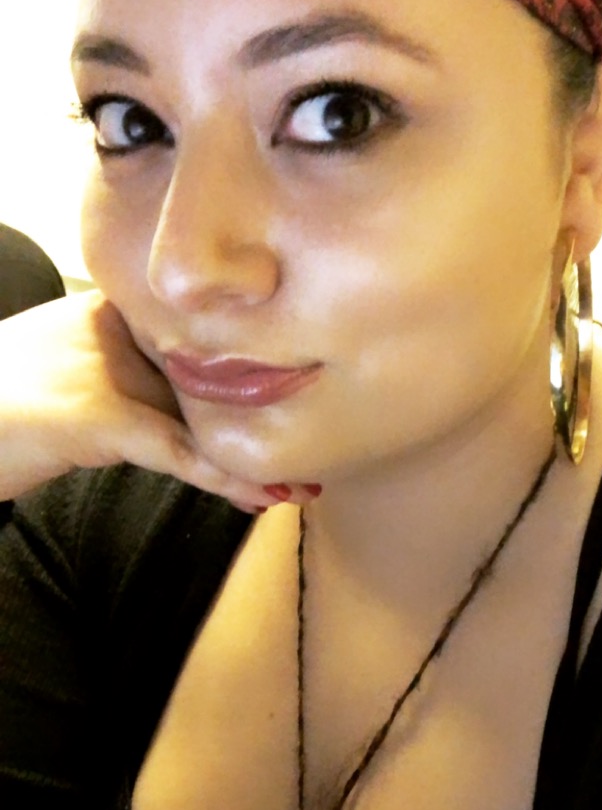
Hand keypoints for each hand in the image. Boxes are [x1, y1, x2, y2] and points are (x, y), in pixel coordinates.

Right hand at [0, 291, 311, 508]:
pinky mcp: (95, 415)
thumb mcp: (69, 385)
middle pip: (209, 373)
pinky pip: (176, 450)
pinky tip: (264, 496)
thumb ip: (124, 383)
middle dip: (266, 412)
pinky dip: (223, 476)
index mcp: (110, 313)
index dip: (250, 377)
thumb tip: (182, 420)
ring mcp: (104, 368)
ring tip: (306, 483)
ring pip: (203, 412)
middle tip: (323, 446)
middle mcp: (113, 329)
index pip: (197, 341)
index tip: (297, 406)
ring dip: (256, 452)